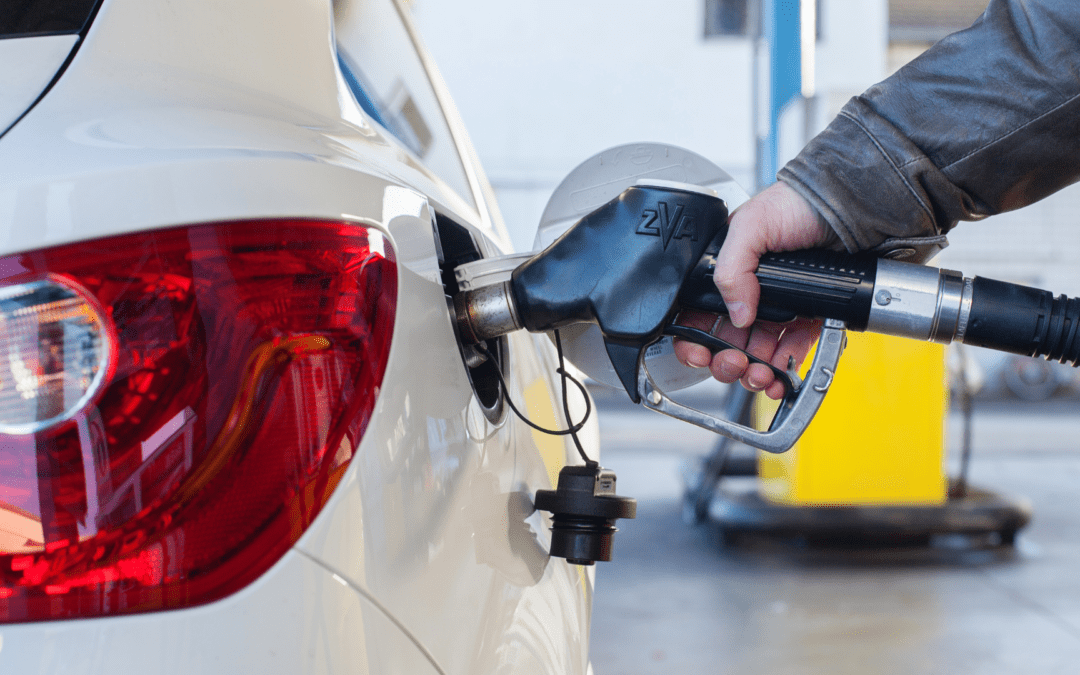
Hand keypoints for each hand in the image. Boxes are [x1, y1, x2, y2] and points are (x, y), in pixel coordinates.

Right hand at [673, 181, 836, 398]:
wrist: (850, 206)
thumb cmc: (799, 203)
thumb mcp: (751, 225)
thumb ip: (731, 269)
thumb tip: (736, 313)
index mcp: (727, 271)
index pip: (699, 313)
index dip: (694, 338)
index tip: (699, 353)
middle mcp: (750, 292)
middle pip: (725, 341)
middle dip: (725, 360)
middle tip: (733, 363)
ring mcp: (778, 308)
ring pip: (755, 353)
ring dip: (752, 371)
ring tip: (758, 374)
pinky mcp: (807, 318)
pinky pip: (790, 351)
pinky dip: (782, 369)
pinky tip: (779, 375)